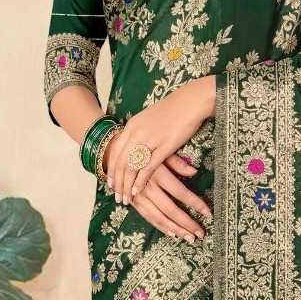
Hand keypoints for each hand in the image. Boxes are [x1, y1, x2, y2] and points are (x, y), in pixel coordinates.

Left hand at [104, 76, 214, 227]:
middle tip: (116, 196)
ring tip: (126, 199)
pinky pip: (147, 167)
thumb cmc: (174, 110)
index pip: (115, 151)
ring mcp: (149, 140)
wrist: (190, 101)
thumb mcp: (150, 119)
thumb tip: (135, 145)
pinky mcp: (163, 147)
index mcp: (132, 126)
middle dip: (117, 182)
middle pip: (120, 162)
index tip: (110, 183)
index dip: (112, 169)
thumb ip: (140, 132)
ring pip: (131, 167)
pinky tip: (138, 191)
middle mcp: (136, 133)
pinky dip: (140, 181)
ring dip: (126, 185)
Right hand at [132, 154, 211, 242]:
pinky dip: (161, 227)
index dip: (195, 203)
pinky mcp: (134, 203)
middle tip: (200, 233)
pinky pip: (149, 218)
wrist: (117, 156)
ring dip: (176, 230)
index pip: (181, 192)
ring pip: (160, 217)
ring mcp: (139, 197)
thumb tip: (194, 172)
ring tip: (189, 238)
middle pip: (171, 210)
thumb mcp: (160, 152)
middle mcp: (147, 187)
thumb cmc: (144, 153)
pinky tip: (173, 234)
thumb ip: (177, 163)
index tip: (208, 213)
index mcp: (157, 173)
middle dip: (187, 223)